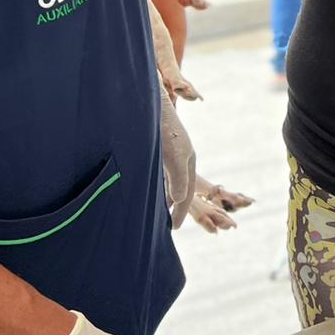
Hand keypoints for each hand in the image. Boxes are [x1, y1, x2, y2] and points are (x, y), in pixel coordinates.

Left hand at [159, 86, 196, 228]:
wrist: (147, 105)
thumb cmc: (162, 130)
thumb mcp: (172, 158)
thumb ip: (178, 180)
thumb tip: (179, 200)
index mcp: (188, 161)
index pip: (187, 194)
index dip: (181, 212)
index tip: (174, 228)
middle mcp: (180, 159)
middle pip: (180, 189)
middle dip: (176, 207)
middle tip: (166, 224)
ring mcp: (168, 154)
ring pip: (168, 182)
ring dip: (164, 197)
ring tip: (156, 212)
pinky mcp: (156, 150)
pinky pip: (158, 175)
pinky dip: (155, 186)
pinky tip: (146, 191)